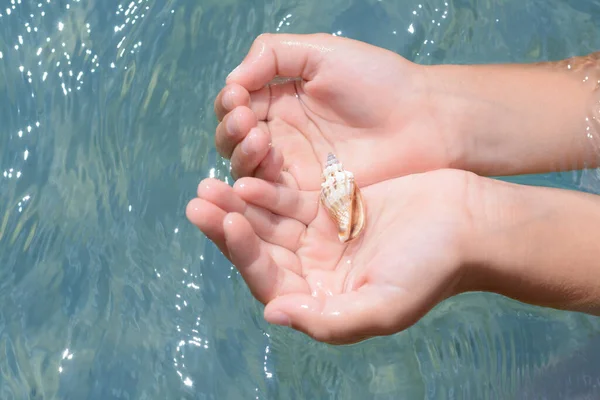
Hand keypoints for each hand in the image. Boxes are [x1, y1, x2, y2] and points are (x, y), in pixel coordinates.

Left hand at [186, 169, 476, 343]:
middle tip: (199, 198)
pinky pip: (289, 197)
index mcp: (321, 300)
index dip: (243, 254)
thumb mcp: (385, 303)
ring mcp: (320, 238)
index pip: (269, 280)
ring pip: (268, 221)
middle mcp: (314, 272)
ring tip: (212, 181)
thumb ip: (329, 319)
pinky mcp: (329, 208)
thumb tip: (273, 314)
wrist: (467, 222)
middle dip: (228, 224)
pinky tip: (250, 170)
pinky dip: (268, 186)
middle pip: (260, 248)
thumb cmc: (433, 267)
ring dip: (239, 202)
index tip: (226, 223)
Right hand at [214, 33, 459, 190]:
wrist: (422, 121)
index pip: (236, 105)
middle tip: (247, 122)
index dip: (229, 103)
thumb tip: (233, 80)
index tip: (238, 97)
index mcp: (280, 100)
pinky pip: (270, 193)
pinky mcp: (306, 195)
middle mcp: (280, 134)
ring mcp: (291, 167)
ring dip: (241, 152)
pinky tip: (268, 163)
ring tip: (258, 140)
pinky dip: (258, 181)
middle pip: (233, 139)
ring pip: (246, 167)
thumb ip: (273, 54)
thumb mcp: (322, 52)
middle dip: (231, 129)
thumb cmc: (376, 81)